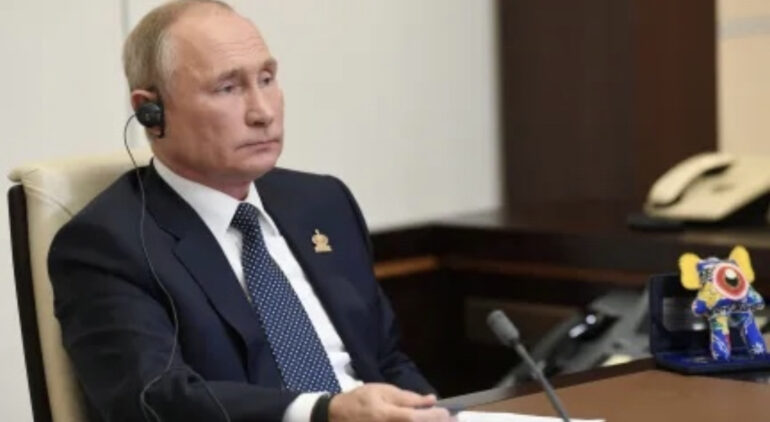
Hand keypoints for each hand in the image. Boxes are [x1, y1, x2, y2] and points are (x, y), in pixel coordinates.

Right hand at [328, 383, 452, 421]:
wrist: (336, 417)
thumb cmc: (360, 400)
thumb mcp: (382, 391)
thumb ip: (408, 398)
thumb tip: (431, 400)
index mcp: (386, 415)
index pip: (415, 419)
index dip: (434, 417)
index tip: (448, 412)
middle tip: (450, 420)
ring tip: (441, 420)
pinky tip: (422, 421)